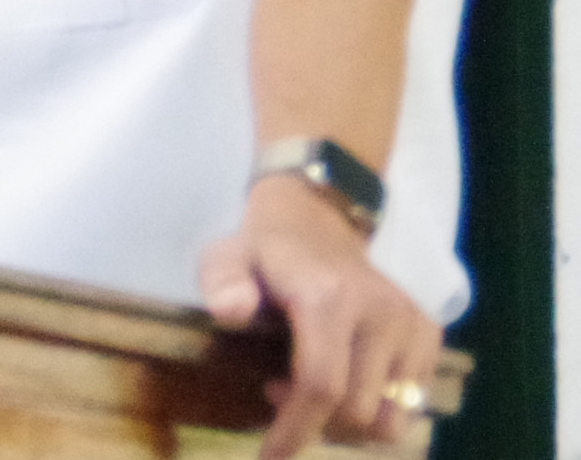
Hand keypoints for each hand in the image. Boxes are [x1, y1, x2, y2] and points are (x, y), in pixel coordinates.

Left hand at [198, 176, 438, 453]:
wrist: (318, 216)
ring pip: (393, 418)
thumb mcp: (226, 256)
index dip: (296, 431)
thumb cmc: (263, 247)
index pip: (322, 386)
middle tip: (276, 391)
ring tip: (310, 389)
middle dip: (315, 422)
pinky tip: (345, 379)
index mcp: (330, 298)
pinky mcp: (430, 336)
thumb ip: (222, 283)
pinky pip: (412, 402)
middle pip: (357, 411)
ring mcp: (412, 326)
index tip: (271, 457)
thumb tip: (230, 312)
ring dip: (348, 423)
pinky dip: (377, 407)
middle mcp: (382, 314)